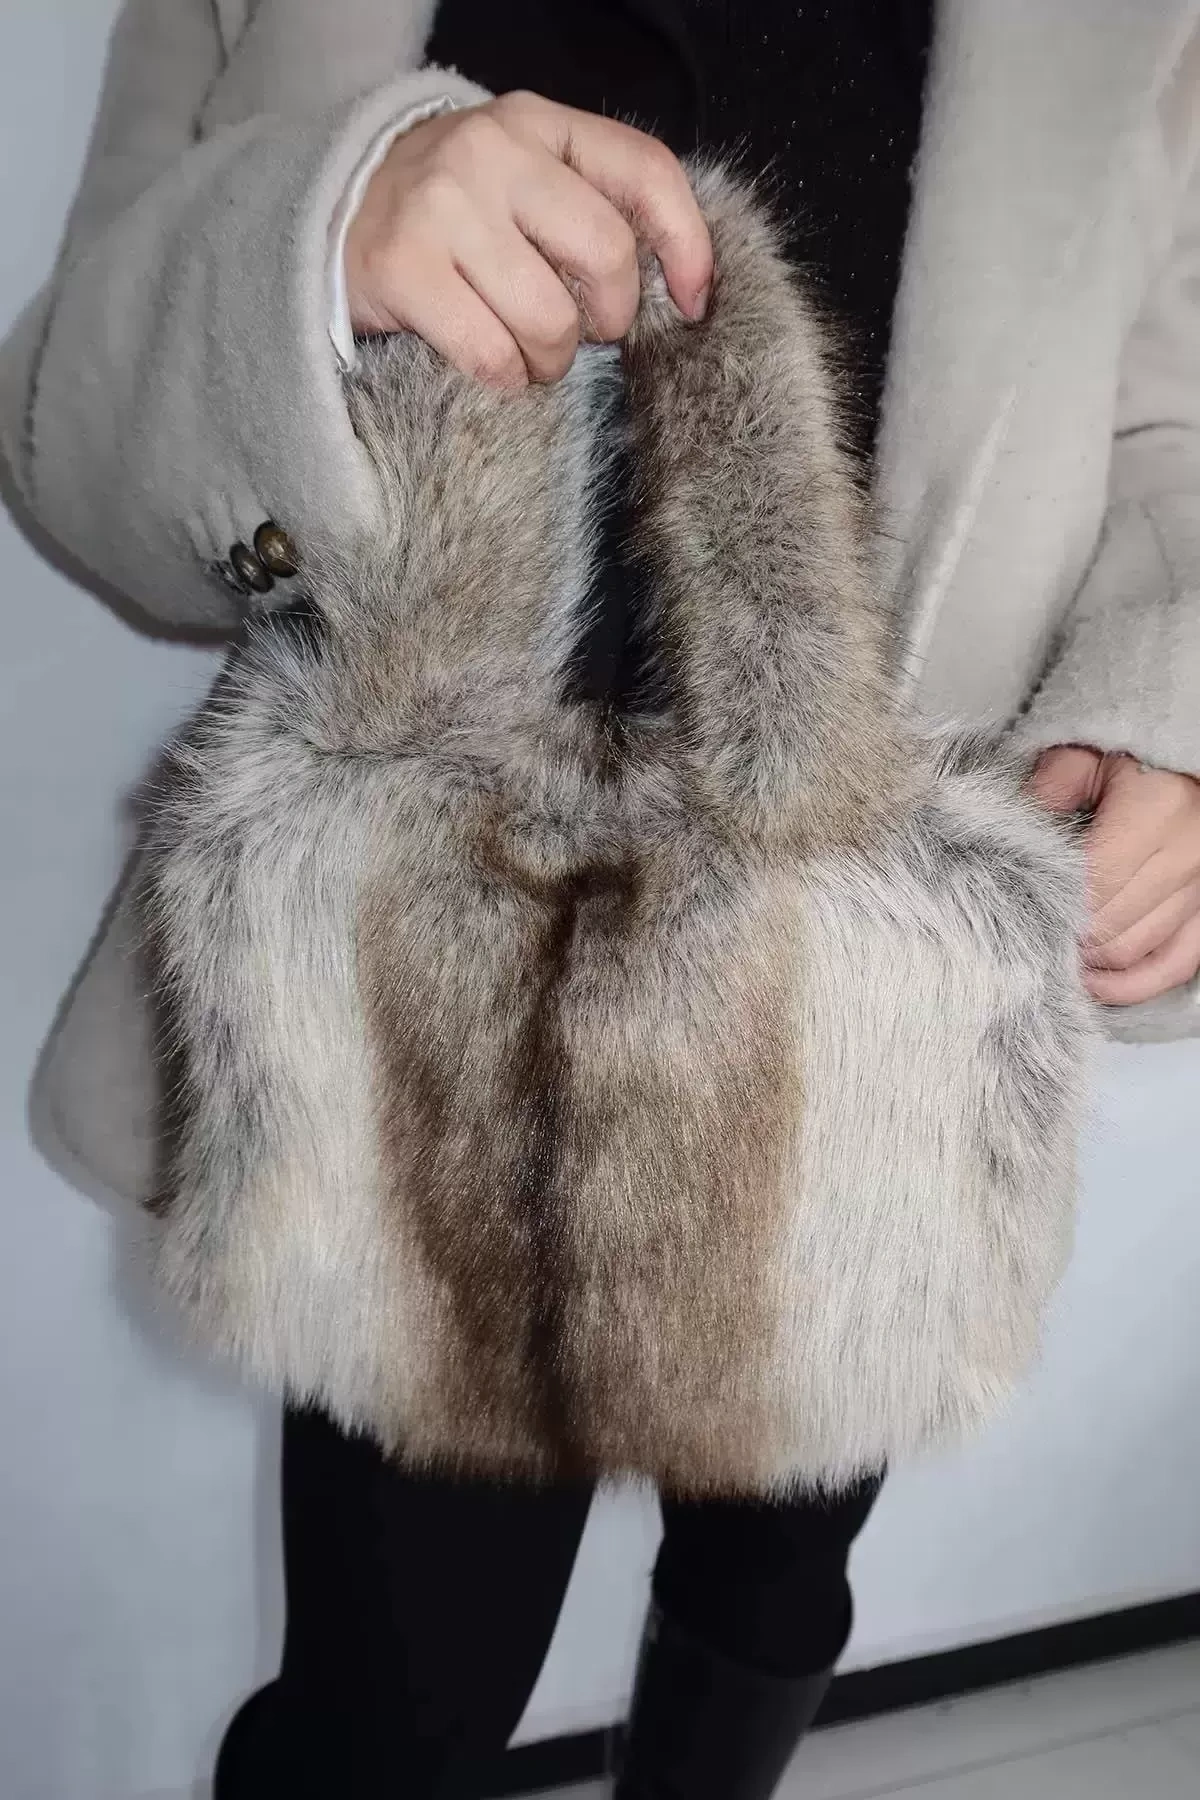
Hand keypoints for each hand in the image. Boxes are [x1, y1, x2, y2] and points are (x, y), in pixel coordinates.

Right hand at [344, 91, 712, 387]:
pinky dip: (505, 377)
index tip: (693, 302)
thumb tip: (686, 286)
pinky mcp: (405, 270)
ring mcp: (444, 210)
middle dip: (609, 318)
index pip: (644, 172)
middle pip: (606, 254)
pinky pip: (492, 353)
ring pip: (550, 318)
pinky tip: (495, 367)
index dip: (686, 245)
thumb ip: (592, 205)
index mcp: (536, 123)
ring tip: (532, 356)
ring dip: (552, 360)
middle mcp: (492, 153)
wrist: (330, 216)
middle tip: (583, 333)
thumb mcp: (521, 180)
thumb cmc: (449, 215)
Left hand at [1031, 747, 1199, 1003]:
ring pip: (1137, 951)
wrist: (1192, 749)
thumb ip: (1047, 790)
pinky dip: (1135, 982)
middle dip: (1066, 939)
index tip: (1016, 914)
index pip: (1092, 885)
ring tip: (1054, 957)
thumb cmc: (1133, 753)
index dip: (1052, 909)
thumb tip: (1007, 836)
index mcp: (1155, 813)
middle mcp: (1186, 857)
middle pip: (1111, 926)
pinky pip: (1175, 963)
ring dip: (1093, 963)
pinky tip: (1098, 983)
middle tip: (1025, 938)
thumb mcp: (1084, 755)